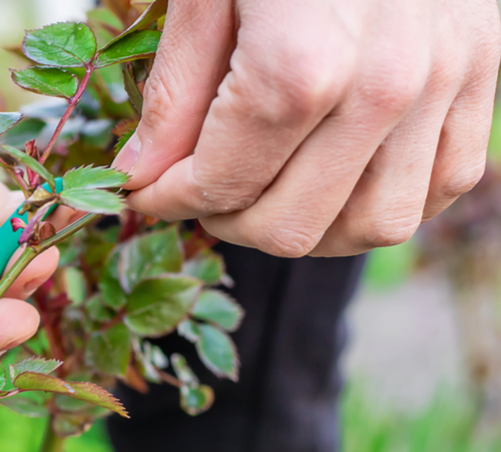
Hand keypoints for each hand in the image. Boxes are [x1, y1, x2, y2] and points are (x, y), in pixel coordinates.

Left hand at [112, 0, 500, 256]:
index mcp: (301, 65)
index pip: (222, 187)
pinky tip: (339, 171)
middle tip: (200, 192)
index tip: (148, 188)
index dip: (171, 200)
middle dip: (229, 221)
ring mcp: (446, 83)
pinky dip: (386, 195)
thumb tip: (143, 173)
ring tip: (267, 189)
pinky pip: (444, 183)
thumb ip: (175, 92)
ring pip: (375, 223)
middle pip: (294, 226)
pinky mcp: (485, 74)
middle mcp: (385, 87)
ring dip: (309, 225)